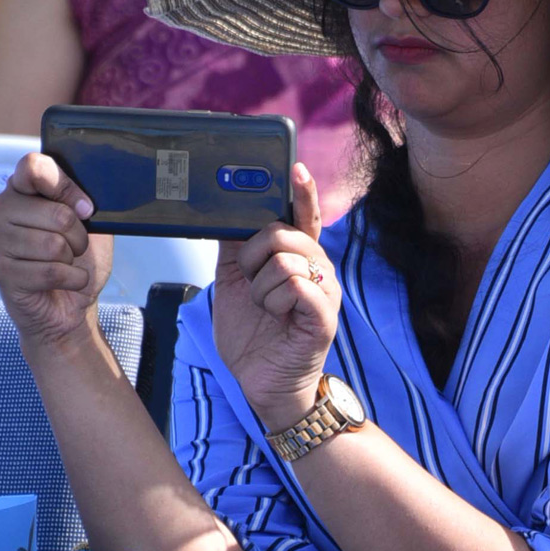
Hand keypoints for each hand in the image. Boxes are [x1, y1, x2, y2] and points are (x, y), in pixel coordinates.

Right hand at [0, 152, 113, 347]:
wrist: (72, 303)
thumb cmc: (80, 257)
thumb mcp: (91, 222)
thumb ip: (83, 202)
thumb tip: (82, 204)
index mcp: (22, 187)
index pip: (33, 167)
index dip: (66, 187)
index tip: (85, 209)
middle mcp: (1, 209)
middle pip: (57, 213)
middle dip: (80, 235)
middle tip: (77, 246)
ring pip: (54, 245)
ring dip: (73, 259)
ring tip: (67, 263)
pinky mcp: (1, 272)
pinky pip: (50, 272)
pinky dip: (72, 279)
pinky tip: (67, 280)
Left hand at [211, 162, 338, 431]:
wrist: (261, 384)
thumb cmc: (253, 334)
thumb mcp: (234, 282)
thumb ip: (235, 247)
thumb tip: (225, 209)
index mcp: (297, 256)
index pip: (304, 214)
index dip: (302, 190)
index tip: (294, 166)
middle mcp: (317, 267)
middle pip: (283, 232)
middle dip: (253, 256)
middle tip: (251, 282)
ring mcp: (325, 290)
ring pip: (285, 259)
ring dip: (261, 287)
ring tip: (266, 308)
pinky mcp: (325, 314)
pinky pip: (295, 285)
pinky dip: (273, 301)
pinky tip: (277, 316)